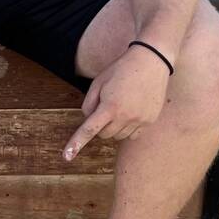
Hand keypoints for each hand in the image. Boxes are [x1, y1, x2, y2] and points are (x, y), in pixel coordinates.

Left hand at [62, 44, 169, 160]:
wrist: (151, 61)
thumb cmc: (121, 69)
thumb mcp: (98, 82)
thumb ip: (89, 103)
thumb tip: (88, 120)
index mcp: (109, 106)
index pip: (89, 130)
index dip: (76, 143)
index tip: (67, 156)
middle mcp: (125, 117)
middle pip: (104, 135)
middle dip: (101, 125)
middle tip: (107, 106)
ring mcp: (140, 120)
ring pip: (118, 136)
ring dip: (115, 127)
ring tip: (122, 105)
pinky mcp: (150, 121)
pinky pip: (133, 135)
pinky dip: (128, 128)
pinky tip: (132, 111)